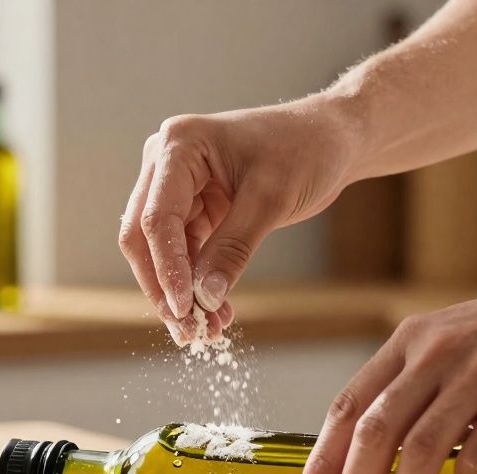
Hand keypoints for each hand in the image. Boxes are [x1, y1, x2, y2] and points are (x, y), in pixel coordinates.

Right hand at [118, 97, 356, 342]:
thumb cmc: (305, 149)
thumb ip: (233, 248)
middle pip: (144, 237)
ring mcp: (178, 187)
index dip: (167, 268)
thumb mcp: (271, 199)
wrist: (332, 139)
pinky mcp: (195, 208)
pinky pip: (187, 253)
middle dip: (164, 287)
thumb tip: (205, 298)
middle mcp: (166, 163)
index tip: (184, 309)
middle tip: (187, 331)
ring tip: (208, 331)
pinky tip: (216, 312)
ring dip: (181, 292)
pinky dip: (198, 283)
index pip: (157, 217)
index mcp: (178, 146)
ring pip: (163, 252)